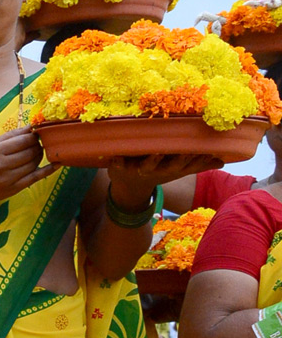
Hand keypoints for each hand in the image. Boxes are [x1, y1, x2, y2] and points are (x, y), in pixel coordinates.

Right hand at [0, 127, 59, 202]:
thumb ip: (10, 136)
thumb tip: (31, 127)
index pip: (22, 140)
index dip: (33, 136)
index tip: (36, 133)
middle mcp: (0, 165)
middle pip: (29, 152)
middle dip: (37, 145)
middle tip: (37, 142)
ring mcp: (8, 179)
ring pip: (33, 163)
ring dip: (39, 155)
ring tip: (36, 152)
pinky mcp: (14, 189)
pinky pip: (35, 177)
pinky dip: (48, 170)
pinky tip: (57, 164)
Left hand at [107, 153, 221, 208]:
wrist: (129, 186)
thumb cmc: (158, 171)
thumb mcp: (178, 170)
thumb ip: (198, 164)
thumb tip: (222, 160)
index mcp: (171, 170)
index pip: (189, 165)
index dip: (198, 160)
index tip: (209, 151)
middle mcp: (157, 171)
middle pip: (171, 167)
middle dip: (180, 160)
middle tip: (187, 151)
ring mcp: (138, 170)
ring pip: (147, 165)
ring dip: (152, 160)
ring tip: (157, 152)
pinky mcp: (120, 168)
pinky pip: (118, 164)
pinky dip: (116, 161)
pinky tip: (115, 156)